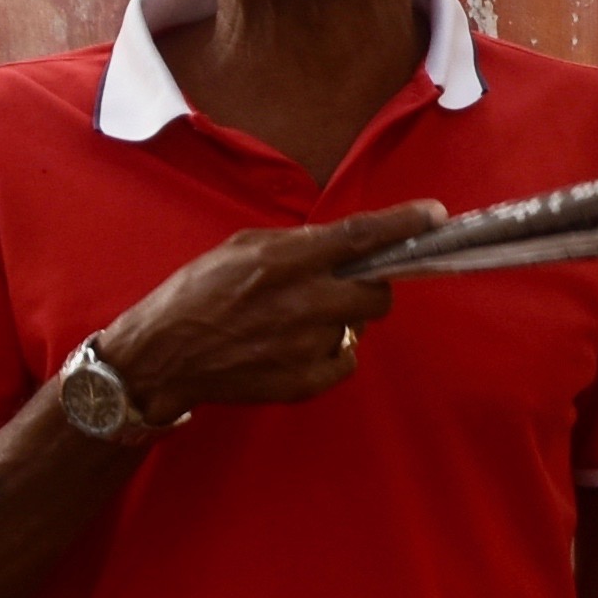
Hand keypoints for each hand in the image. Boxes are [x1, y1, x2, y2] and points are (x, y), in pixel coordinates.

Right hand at [83, 204, 445, 425]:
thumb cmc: (197, 293)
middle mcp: (304, 301)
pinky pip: (346, 359)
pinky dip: (331, 351)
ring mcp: (307, 346)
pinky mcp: (305, 382)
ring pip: (360, 327)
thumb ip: (297, 245)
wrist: (163, 355)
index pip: (360, 236)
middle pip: (377, 292)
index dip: (403, 224)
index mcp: (287, 260)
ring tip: (299, 319)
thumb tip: (342, 244)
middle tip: (341, 285)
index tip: (433, 215)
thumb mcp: (242, 247)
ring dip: (342, 319)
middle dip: (369, 286)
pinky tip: (296, 347)